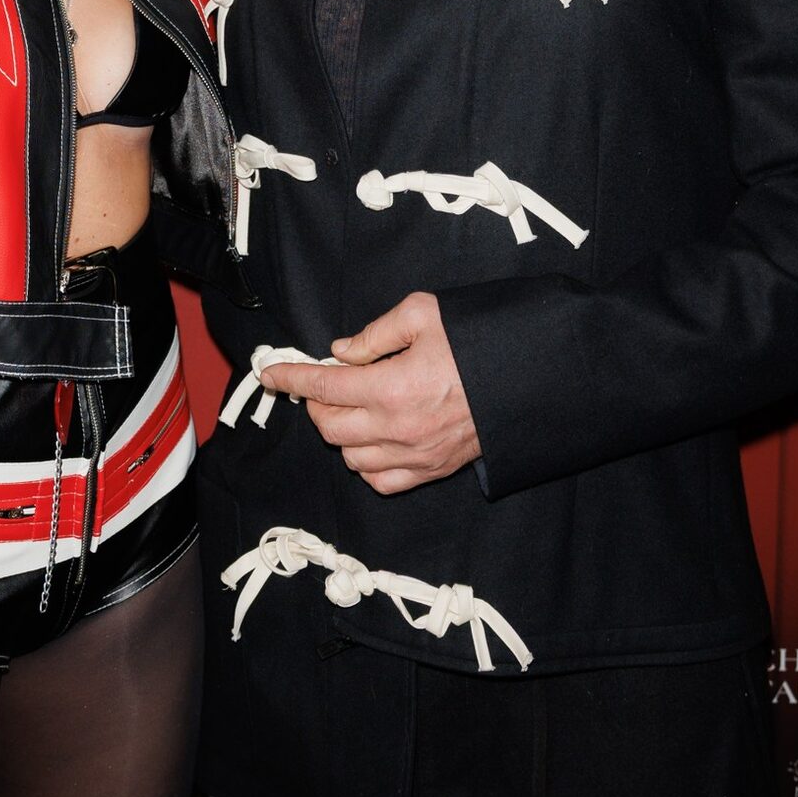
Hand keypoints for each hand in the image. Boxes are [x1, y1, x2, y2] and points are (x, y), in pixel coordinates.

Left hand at [260, 291, 479, 494]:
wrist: (526, 379)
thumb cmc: (478, 342)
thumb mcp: (423, 315)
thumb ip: (374, 335)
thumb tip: (341, 353)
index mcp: (392, 387)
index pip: (322, 387)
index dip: (291, 378)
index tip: (271, 372)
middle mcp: (397, 428)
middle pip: (329, 427)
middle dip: (316, 403)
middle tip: (326, 383)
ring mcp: (414, 455)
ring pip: (350, 458)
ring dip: (340, 433)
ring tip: (351, 409)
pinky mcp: (431, 470)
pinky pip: (380, 481)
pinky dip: (365, 463)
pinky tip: (371, 440)